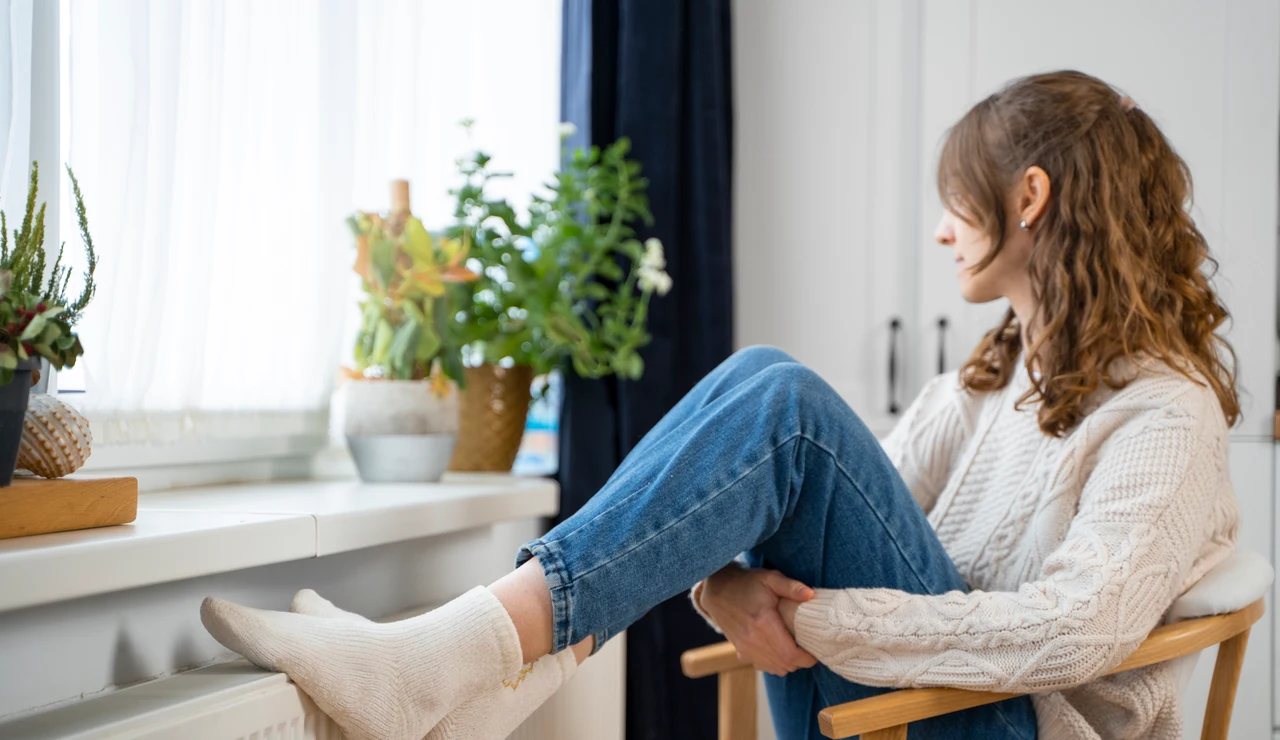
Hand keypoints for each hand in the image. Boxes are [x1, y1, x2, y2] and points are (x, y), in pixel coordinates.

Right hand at [699, 564, 817, 676]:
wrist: (718, 591)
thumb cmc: (746, 583)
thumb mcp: (770, 578)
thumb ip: (791, 587)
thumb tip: (811, 595)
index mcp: (763, 622)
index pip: (790, 654)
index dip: (807, 658)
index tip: (815, 651)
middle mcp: (753, 640)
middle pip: (785, 664)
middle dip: (801, 661)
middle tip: (809, 648)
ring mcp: (745, 648)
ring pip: (775, 669)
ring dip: (788, 664)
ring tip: (795, 649)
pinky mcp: (741, 651)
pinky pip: (763, 667)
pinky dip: (774, 664)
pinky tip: (778, 650)